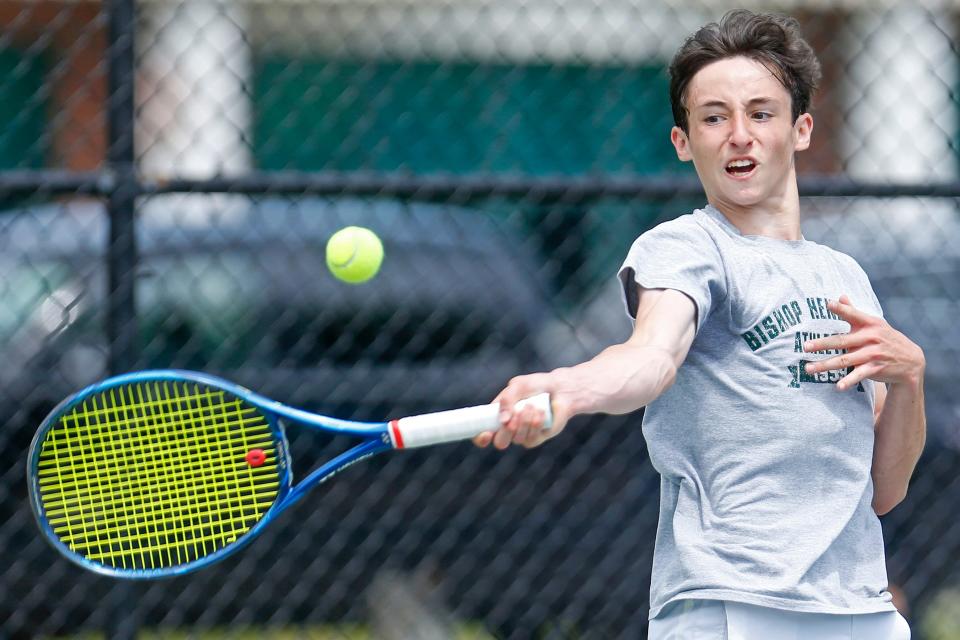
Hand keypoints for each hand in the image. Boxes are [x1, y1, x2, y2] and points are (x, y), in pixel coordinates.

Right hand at [472, 372, 571, 448]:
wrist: (559, 388)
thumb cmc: (535, 385)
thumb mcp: (517, 386)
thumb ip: (507, 399)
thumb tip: (503, 420)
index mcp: (497, 415)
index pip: (482, 433)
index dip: (480, 438)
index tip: (486, 434)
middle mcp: (509, 428)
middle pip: (500, 442)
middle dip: (506, 431)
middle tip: (515, 415)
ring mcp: (523, 434)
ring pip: (517, 439)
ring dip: (524, 421)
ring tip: (531, 405)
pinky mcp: (537, 437)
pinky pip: (531, 439)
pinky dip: (535, 424)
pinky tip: (540, 412)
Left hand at [803, 295, 924, 390]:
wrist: (911, 360)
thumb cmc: (884, 338)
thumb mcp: (874, 323)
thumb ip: (854, 312)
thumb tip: (840, 296)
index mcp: (870, 323)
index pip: (853, 314)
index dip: (841, 309)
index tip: (828, 304)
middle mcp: (871, 337)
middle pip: (842, 341)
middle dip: (822, 344)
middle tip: (805, 346)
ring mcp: (873, 354)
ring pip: (845, 360)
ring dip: (826, 365)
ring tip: (808, 369)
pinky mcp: (876, 368)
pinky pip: (859, 375)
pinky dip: (849, 381)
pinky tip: (838, 386)